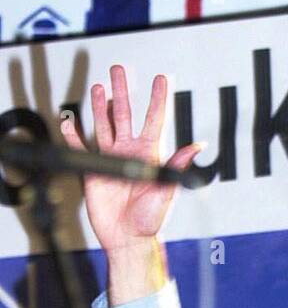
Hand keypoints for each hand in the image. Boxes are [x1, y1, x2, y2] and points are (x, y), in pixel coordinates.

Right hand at [60, 66, 201, 302]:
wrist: (127, 238)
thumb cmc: (150, 219)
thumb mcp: (167, 189)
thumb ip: (178, 164)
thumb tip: (198, 145)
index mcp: (151, 154)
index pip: (155, 119)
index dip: (159, 98)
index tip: (163, 77)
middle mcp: (131, 151)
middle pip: (126, 113)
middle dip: (123, 90)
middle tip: (120, 69)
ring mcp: (111, 158)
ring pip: (105, 123)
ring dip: (101, 105)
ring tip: (100, 86)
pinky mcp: (94, 169)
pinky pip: (82, 146)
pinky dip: (74, 133)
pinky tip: (69, 119)